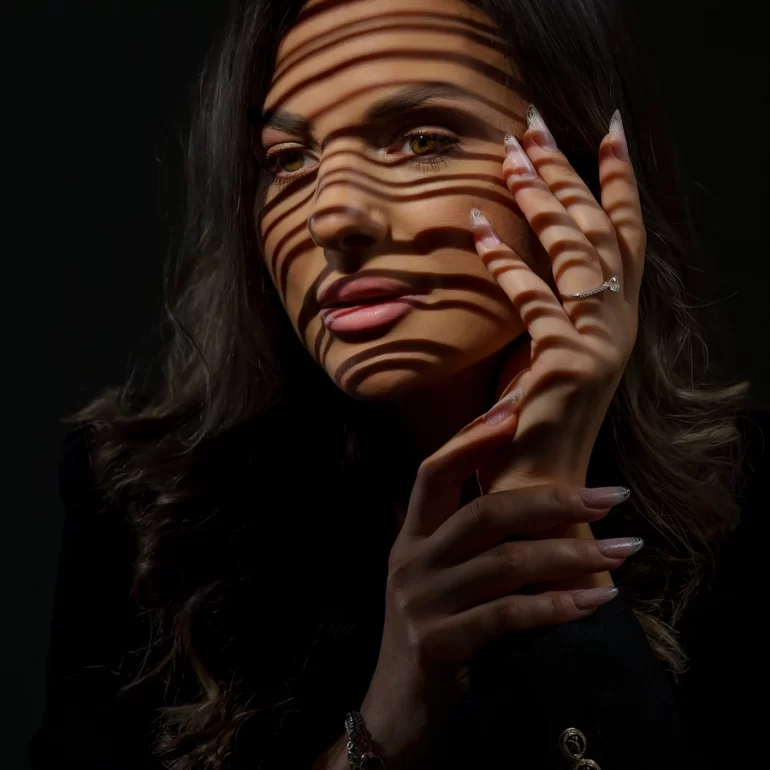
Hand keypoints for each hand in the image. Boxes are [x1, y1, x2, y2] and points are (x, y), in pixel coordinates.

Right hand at [359, 406, 637, 767]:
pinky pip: (508, 616)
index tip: (516, 407)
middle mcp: (411, 560)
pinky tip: (596, 600)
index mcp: (411, 537)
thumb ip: (470, 542)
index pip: (433, 471)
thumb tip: (538, 500)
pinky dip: (558, 605)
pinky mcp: (438, 643)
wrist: (396, 709)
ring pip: (505, 562)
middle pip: (483, 511)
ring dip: (573, 554)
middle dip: (552, 499)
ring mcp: (421, 601)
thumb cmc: (433, 632)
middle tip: (610, 496)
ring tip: (624, 549)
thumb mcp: (440, 578)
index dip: (471, 437)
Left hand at [471, 109, 644, 494]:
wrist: (536, 486)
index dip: (619, 183)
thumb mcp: (542, 349)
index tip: (607, 130)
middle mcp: (618, 325)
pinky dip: (505, 262)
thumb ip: (544, 303)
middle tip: (535, 124)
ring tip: (509, 153)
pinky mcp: (568, 363)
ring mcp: (599, 344)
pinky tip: (476, 230)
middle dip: (567, 172)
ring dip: (538, 198)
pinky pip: (534, 299)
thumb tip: (514, 249)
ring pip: (573, 252)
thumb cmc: (530, 418)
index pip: (626, 237)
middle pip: (598, 229)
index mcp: (617, 320)